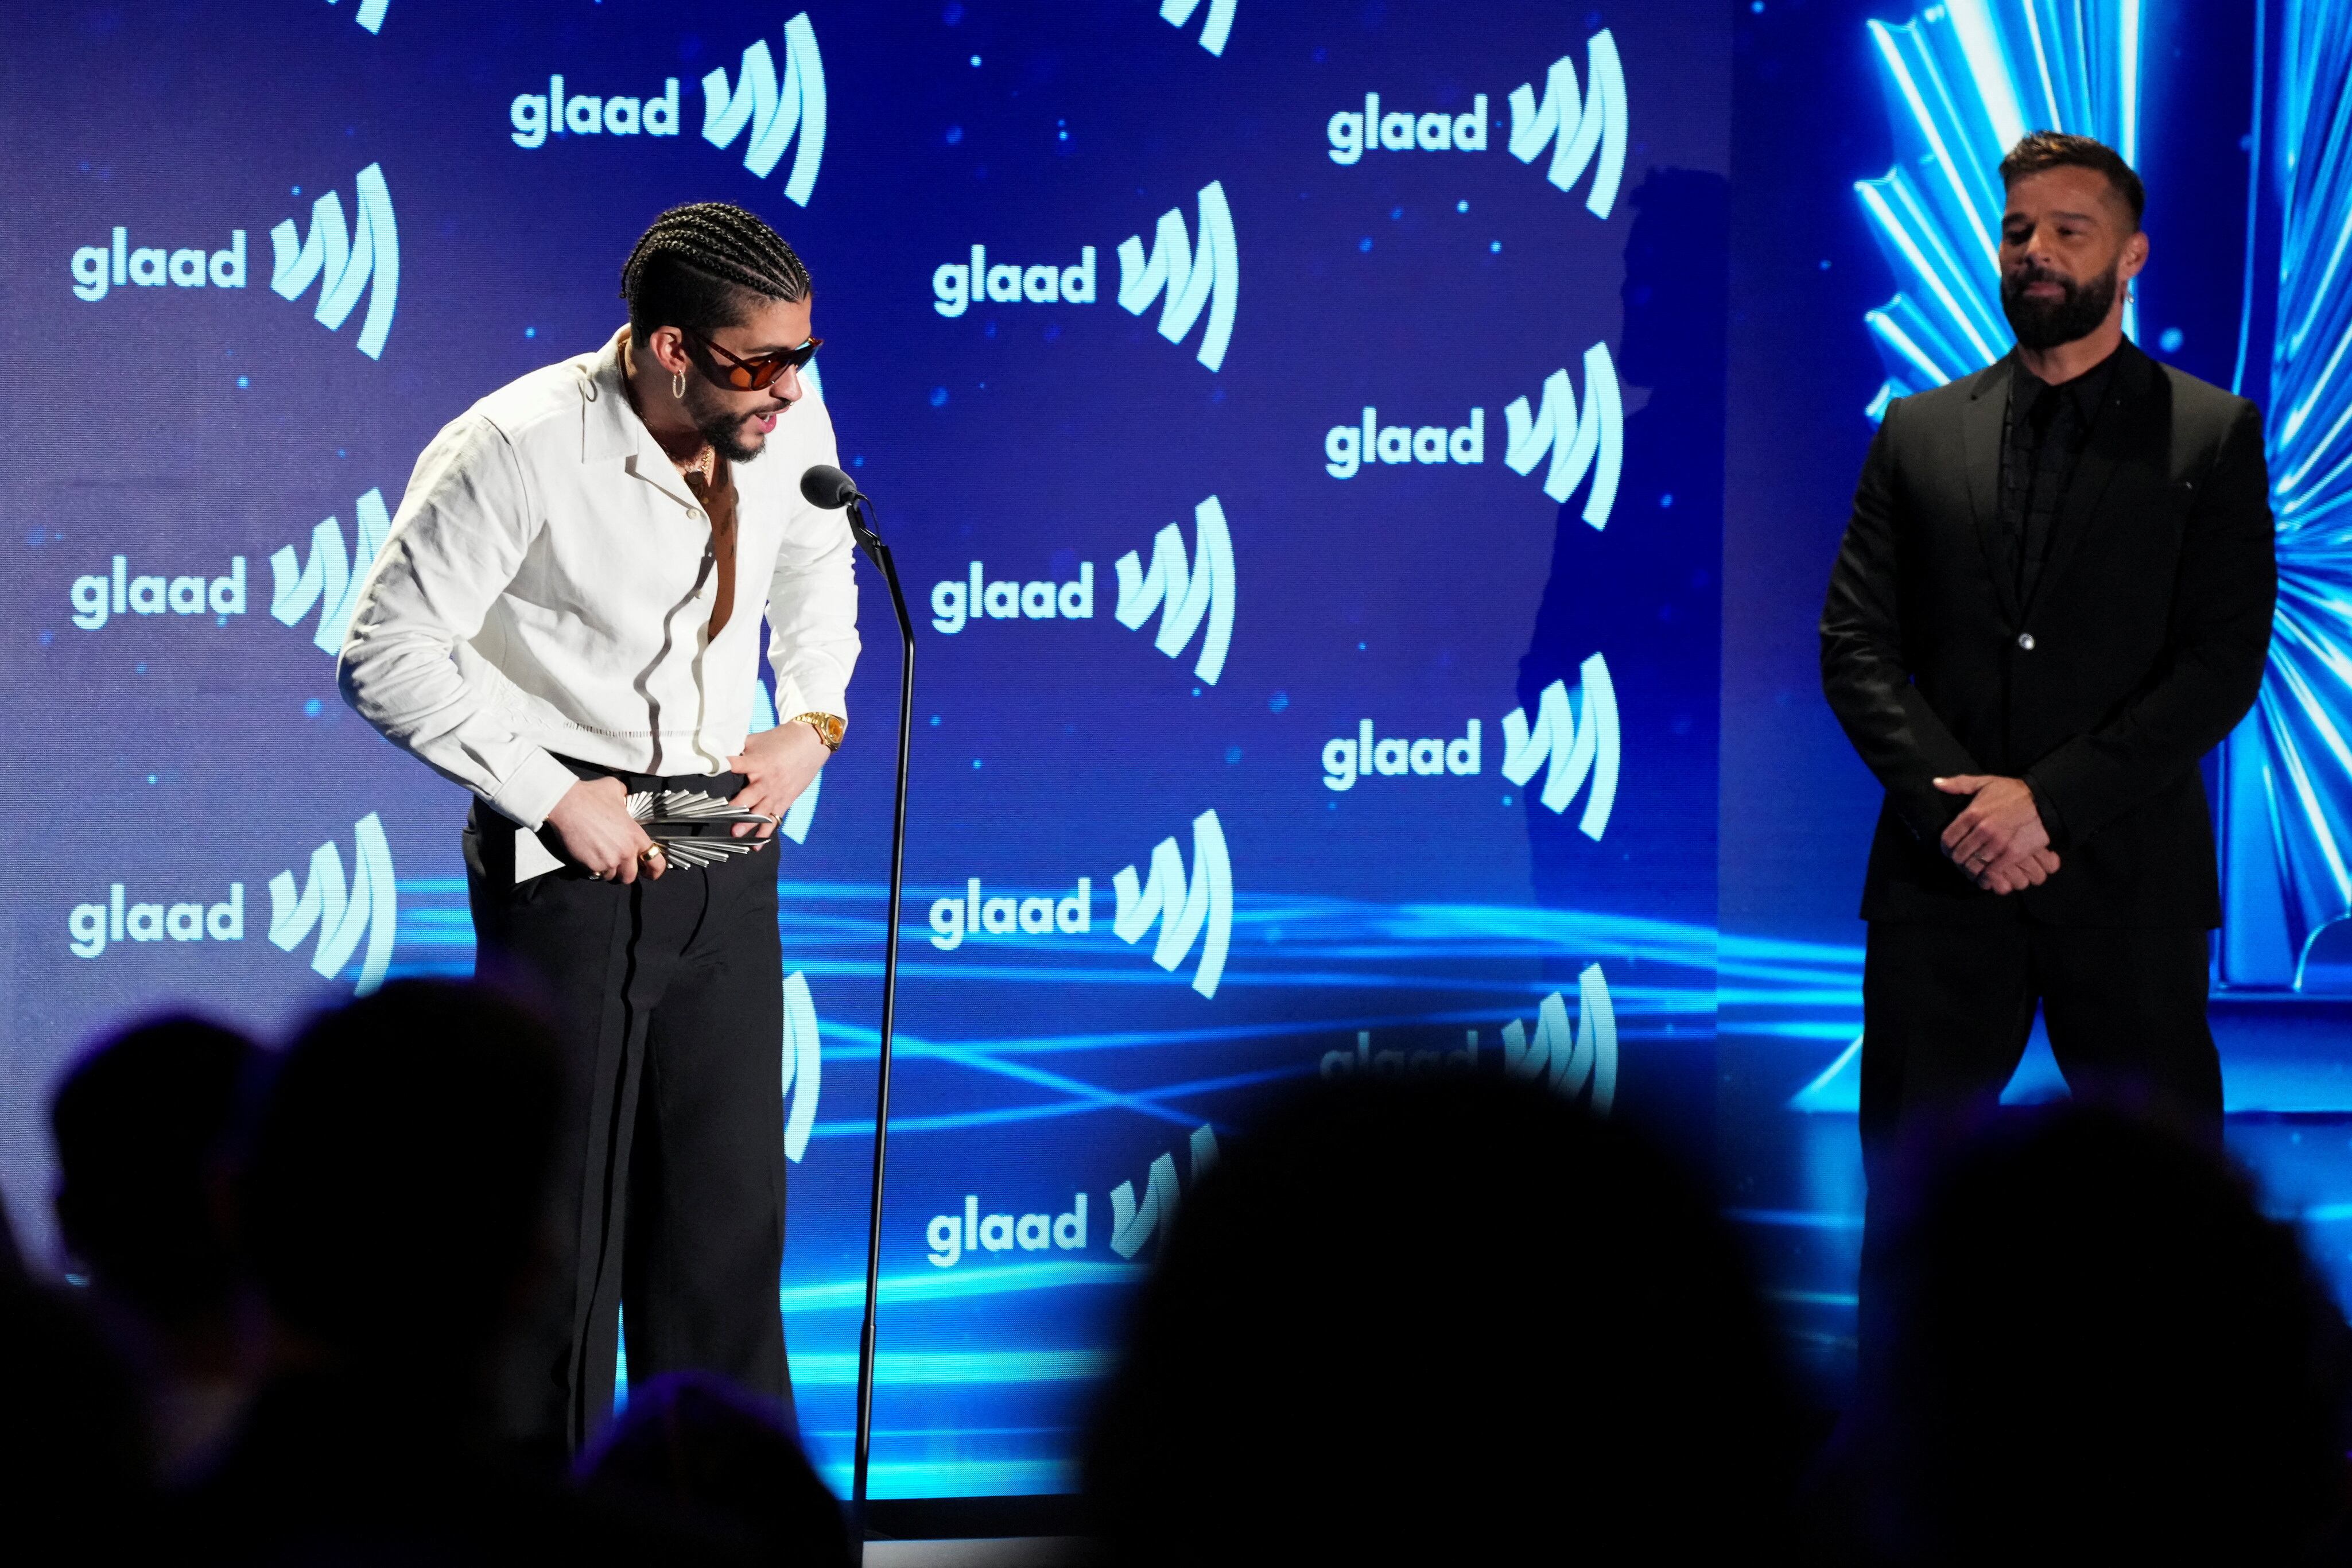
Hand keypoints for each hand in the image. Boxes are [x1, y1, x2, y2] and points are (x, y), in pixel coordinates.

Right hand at [543, 776, 664, 882]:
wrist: (566, 803)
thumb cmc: (591, 795)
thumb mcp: (616, 789)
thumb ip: (625, 797)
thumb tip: (623, 797)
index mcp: (635, 836)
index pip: (656, 863)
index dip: (654, 871)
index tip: (649, 873)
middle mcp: (625, 852)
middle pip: (630, 876)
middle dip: (624, 872)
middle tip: (617, 864)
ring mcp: (608, 861)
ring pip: (611, 876)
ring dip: (607, 870)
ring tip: (600, 857)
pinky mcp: (591, 865)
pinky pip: (595, 874)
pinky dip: (592, 869)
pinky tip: (588, 857)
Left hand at [726, 723, 828, 837]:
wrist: (811, 743)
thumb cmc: (781, 740)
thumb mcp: (758, 740)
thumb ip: (738, 748)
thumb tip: (716, 751)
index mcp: (757, 762)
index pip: (736, 765)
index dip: (722, 768)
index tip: (706, 772)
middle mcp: (766, 780)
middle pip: (748, 796)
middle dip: (735, 807)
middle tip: (721, 816)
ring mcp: (776, 793)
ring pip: (761, 811)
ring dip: (748, 824)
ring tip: (735, 834)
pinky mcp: (785, 801)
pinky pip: (774, 820)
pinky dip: (765, 833)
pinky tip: (755, 845)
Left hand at [1934, 774, 2054, 892]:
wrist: (2044, 799)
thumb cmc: (2013, 791)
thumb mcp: (1984, 782)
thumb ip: (1959, 784)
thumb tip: (1936, 783)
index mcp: (1972, 813)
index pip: (1948, 839)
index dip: (1945, 849)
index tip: (1948, 852)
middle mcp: (1982, 829)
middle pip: (1959, 855)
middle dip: (1958, 861)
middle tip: (1962, 863)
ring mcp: (1997, 842)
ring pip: (1974, 865)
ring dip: (1971, 871)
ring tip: (1972, 871)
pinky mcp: (2013, 853)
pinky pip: (1992, 871)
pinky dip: (1986, 878)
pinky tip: (1985, 879)